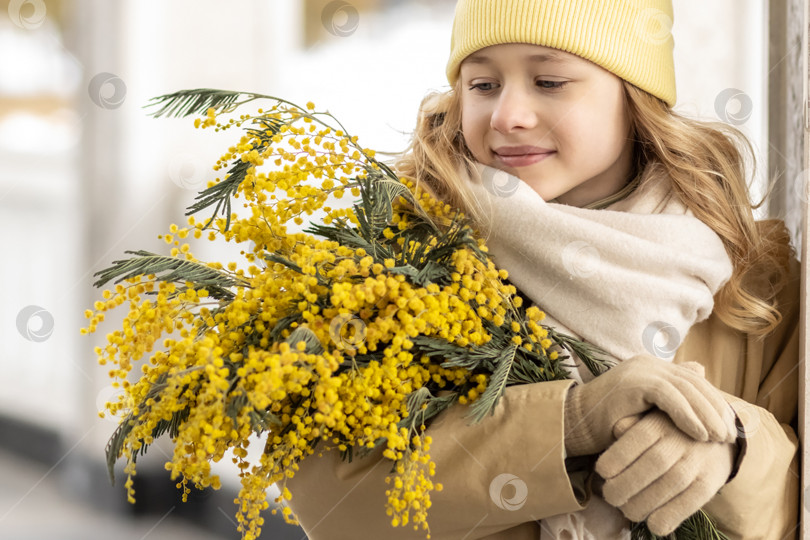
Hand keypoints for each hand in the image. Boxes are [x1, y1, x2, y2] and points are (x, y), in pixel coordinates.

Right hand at [563, 355, 736, 456]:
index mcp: (652, 367)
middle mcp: (649, 363)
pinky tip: (700, 436)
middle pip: (694, 382)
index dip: (714, 402)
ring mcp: (641, 370)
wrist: (576, 425)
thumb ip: (671, 396)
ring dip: (707, 415)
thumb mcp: (647, 411)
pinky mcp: (635, 382)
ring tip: (720, 439)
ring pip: (687, 389)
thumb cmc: (610, 422)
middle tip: (730, 435)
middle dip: (716, 409)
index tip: (729, 427)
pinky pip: (670, 398)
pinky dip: (688, 417)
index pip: (693, 380)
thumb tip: (700, 370)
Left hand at [595, 410, 736, 534]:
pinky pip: (690, 502)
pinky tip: (653, 524)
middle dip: (626, 485)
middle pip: (652, 464)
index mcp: (661, 422)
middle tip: (610, 497)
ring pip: (670, 485)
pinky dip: (669, 516)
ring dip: (644, 504)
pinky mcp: (711, 482)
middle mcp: (681, 440)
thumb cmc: (667, 429)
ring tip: (627, 510)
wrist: (713, 434)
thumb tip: (615, 431)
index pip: (637, 438)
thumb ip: (631, 423)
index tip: (602, 472)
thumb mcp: (648, 419)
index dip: (617, 457)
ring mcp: (698, 461)